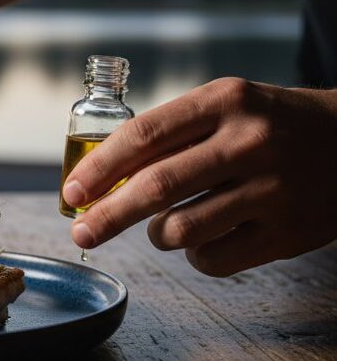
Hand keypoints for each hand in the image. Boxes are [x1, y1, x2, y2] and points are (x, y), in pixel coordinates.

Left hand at [61, 78, 336, 275]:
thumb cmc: (270, 125)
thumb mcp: (226, 107)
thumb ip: (169, 135)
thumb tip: (97, 178)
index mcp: (225, 101)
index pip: (144, 135)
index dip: (99, 168)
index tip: (72, 192)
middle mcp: (249, 141)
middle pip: (156, 187)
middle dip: (107, 216)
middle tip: (81, 232)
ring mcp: (273, 189)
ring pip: (180, 229)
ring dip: (158, 235)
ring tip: (165, 226)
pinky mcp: (288, 232)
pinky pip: (212, 259)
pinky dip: (194, 255)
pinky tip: (206, 238)